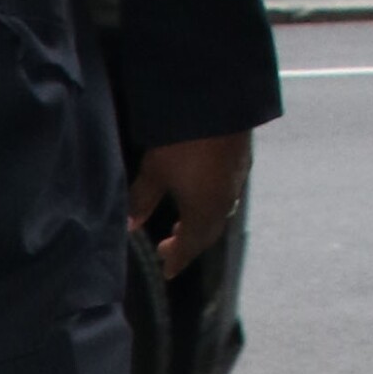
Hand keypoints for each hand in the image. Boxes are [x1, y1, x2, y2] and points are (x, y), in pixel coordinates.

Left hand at [128, 132, 251, 280]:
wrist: (218, 102)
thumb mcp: (154, 172)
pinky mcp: (242, 162)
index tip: (167, 271)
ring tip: (181, 225)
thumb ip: (142, 200)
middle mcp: (225, 202)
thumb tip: (130, 226)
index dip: (178, 258)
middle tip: (168, 249)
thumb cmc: (180, 142)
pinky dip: (210, 205)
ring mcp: (237, 181)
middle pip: (208, 232)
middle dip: (189, 244)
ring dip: (200, 224)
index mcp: (205, 211)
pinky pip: (226, 195)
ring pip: (219, 213)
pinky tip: (199, 196)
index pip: (191, 245)